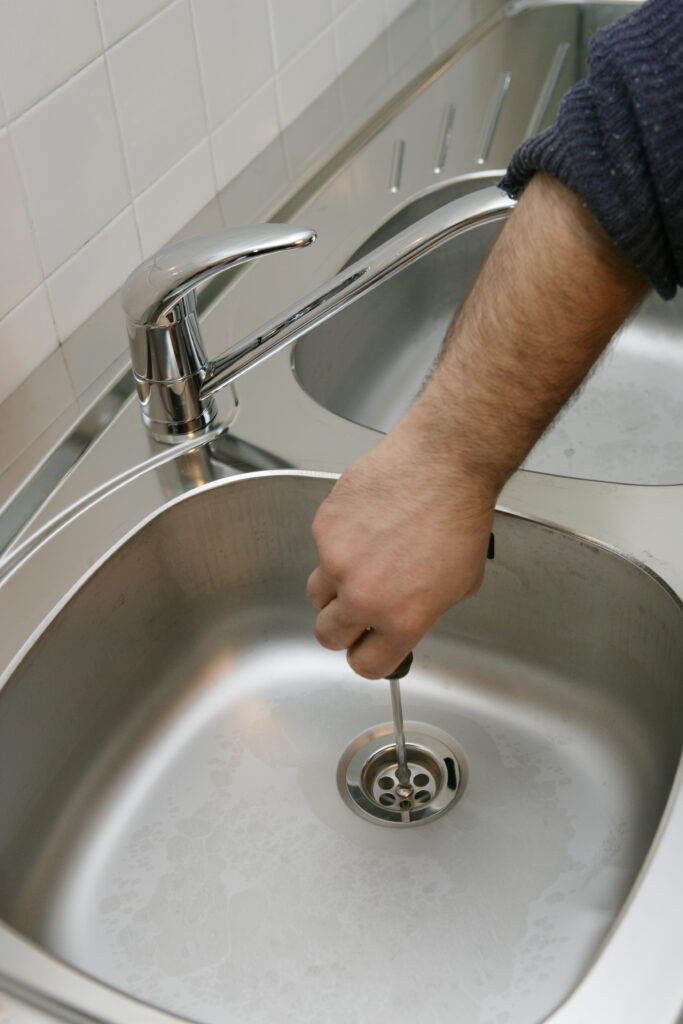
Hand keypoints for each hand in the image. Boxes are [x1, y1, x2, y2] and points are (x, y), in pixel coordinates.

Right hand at [306, 410, 495, 678]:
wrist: (444, 462)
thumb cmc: (460, 515)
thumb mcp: (460, 585)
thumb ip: (421, 611)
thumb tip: (401, 618)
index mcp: (401, 619)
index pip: (366, 665)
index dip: (367, 656)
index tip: (367, 646)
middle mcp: (364, 596)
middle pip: (327, 636)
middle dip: (341, 627)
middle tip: (356, 608)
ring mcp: (338, 561)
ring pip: (317, 593)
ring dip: (333, 586)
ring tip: (362, 559)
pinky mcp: (323, 528)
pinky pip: (321, 548)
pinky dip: (338, 541)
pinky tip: (366, 523)